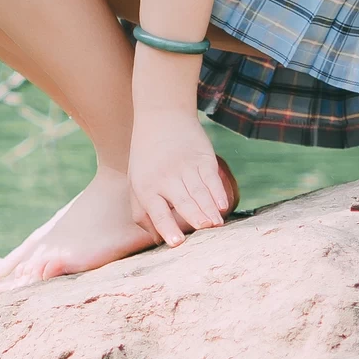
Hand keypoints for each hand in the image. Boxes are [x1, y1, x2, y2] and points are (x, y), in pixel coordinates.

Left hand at [129, 108, 233, 247]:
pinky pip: (211, 178)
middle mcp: (166, 178)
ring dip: (209, 209)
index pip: (157, 211)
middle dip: (194, 216)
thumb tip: (157, 241)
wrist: (161, 116)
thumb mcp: (135, 183)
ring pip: (199, 192)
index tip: (177, 242)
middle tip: (204, 230)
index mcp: (147, 187)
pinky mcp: (203, 158)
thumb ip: (142, 213)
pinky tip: (223, 205)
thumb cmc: (146, 159)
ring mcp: (185, 166)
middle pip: (183, 201)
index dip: (167, 227)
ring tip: (217, 225)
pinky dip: (218, 192)